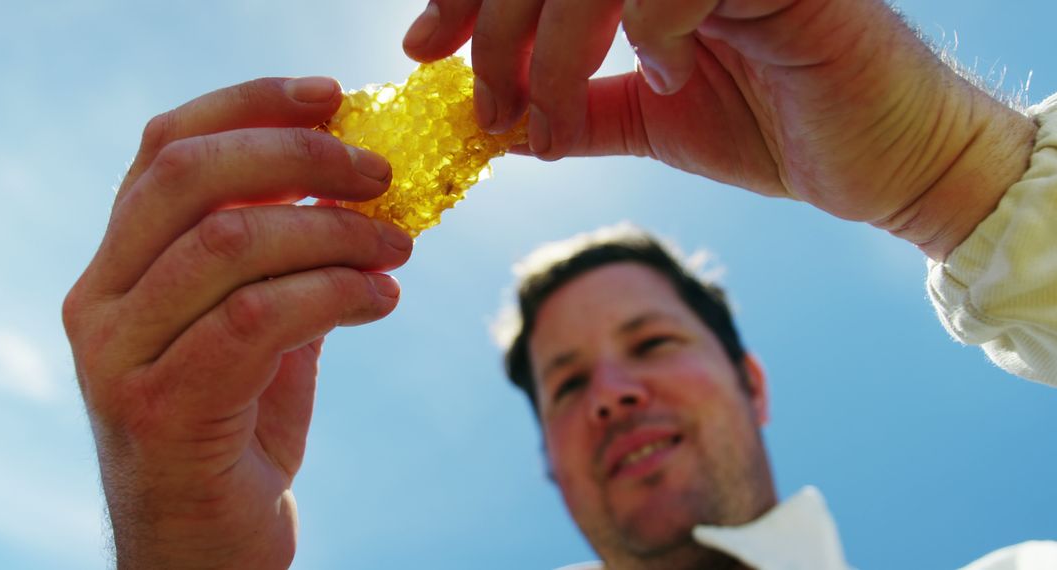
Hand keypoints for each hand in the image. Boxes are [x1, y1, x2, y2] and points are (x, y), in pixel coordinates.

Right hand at [62, 77, 412, 567]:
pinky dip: (336, 294)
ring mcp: (120, 354)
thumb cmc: (235, 432)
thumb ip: (282, 259)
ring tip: (396, 248)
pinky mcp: (162, 408)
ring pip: (232, 244)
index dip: (251, 106)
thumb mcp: (257, 328)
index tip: (333, 96)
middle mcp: (99, 300)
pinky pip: (259, 319)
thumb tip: (353, 186)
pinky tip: (382, 300)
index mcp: (117, 264)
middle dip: (303, 158)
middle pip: (193, 178)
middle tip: (382, 175)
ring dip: (336, 233)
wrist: (203, 550)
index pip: (167, 148)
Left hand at [403, 0, 1035, 257]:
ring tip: (546, 116)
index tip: (419, 48)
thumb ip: (580, 110)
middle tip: (485, 107)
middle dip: (494, 27)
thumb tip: (498, 124)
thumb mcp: (653, 121)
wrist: (883, 167)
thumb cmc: (777, 130)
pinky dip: (652, 27)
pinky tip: (668, 75)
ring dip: (551, 43)